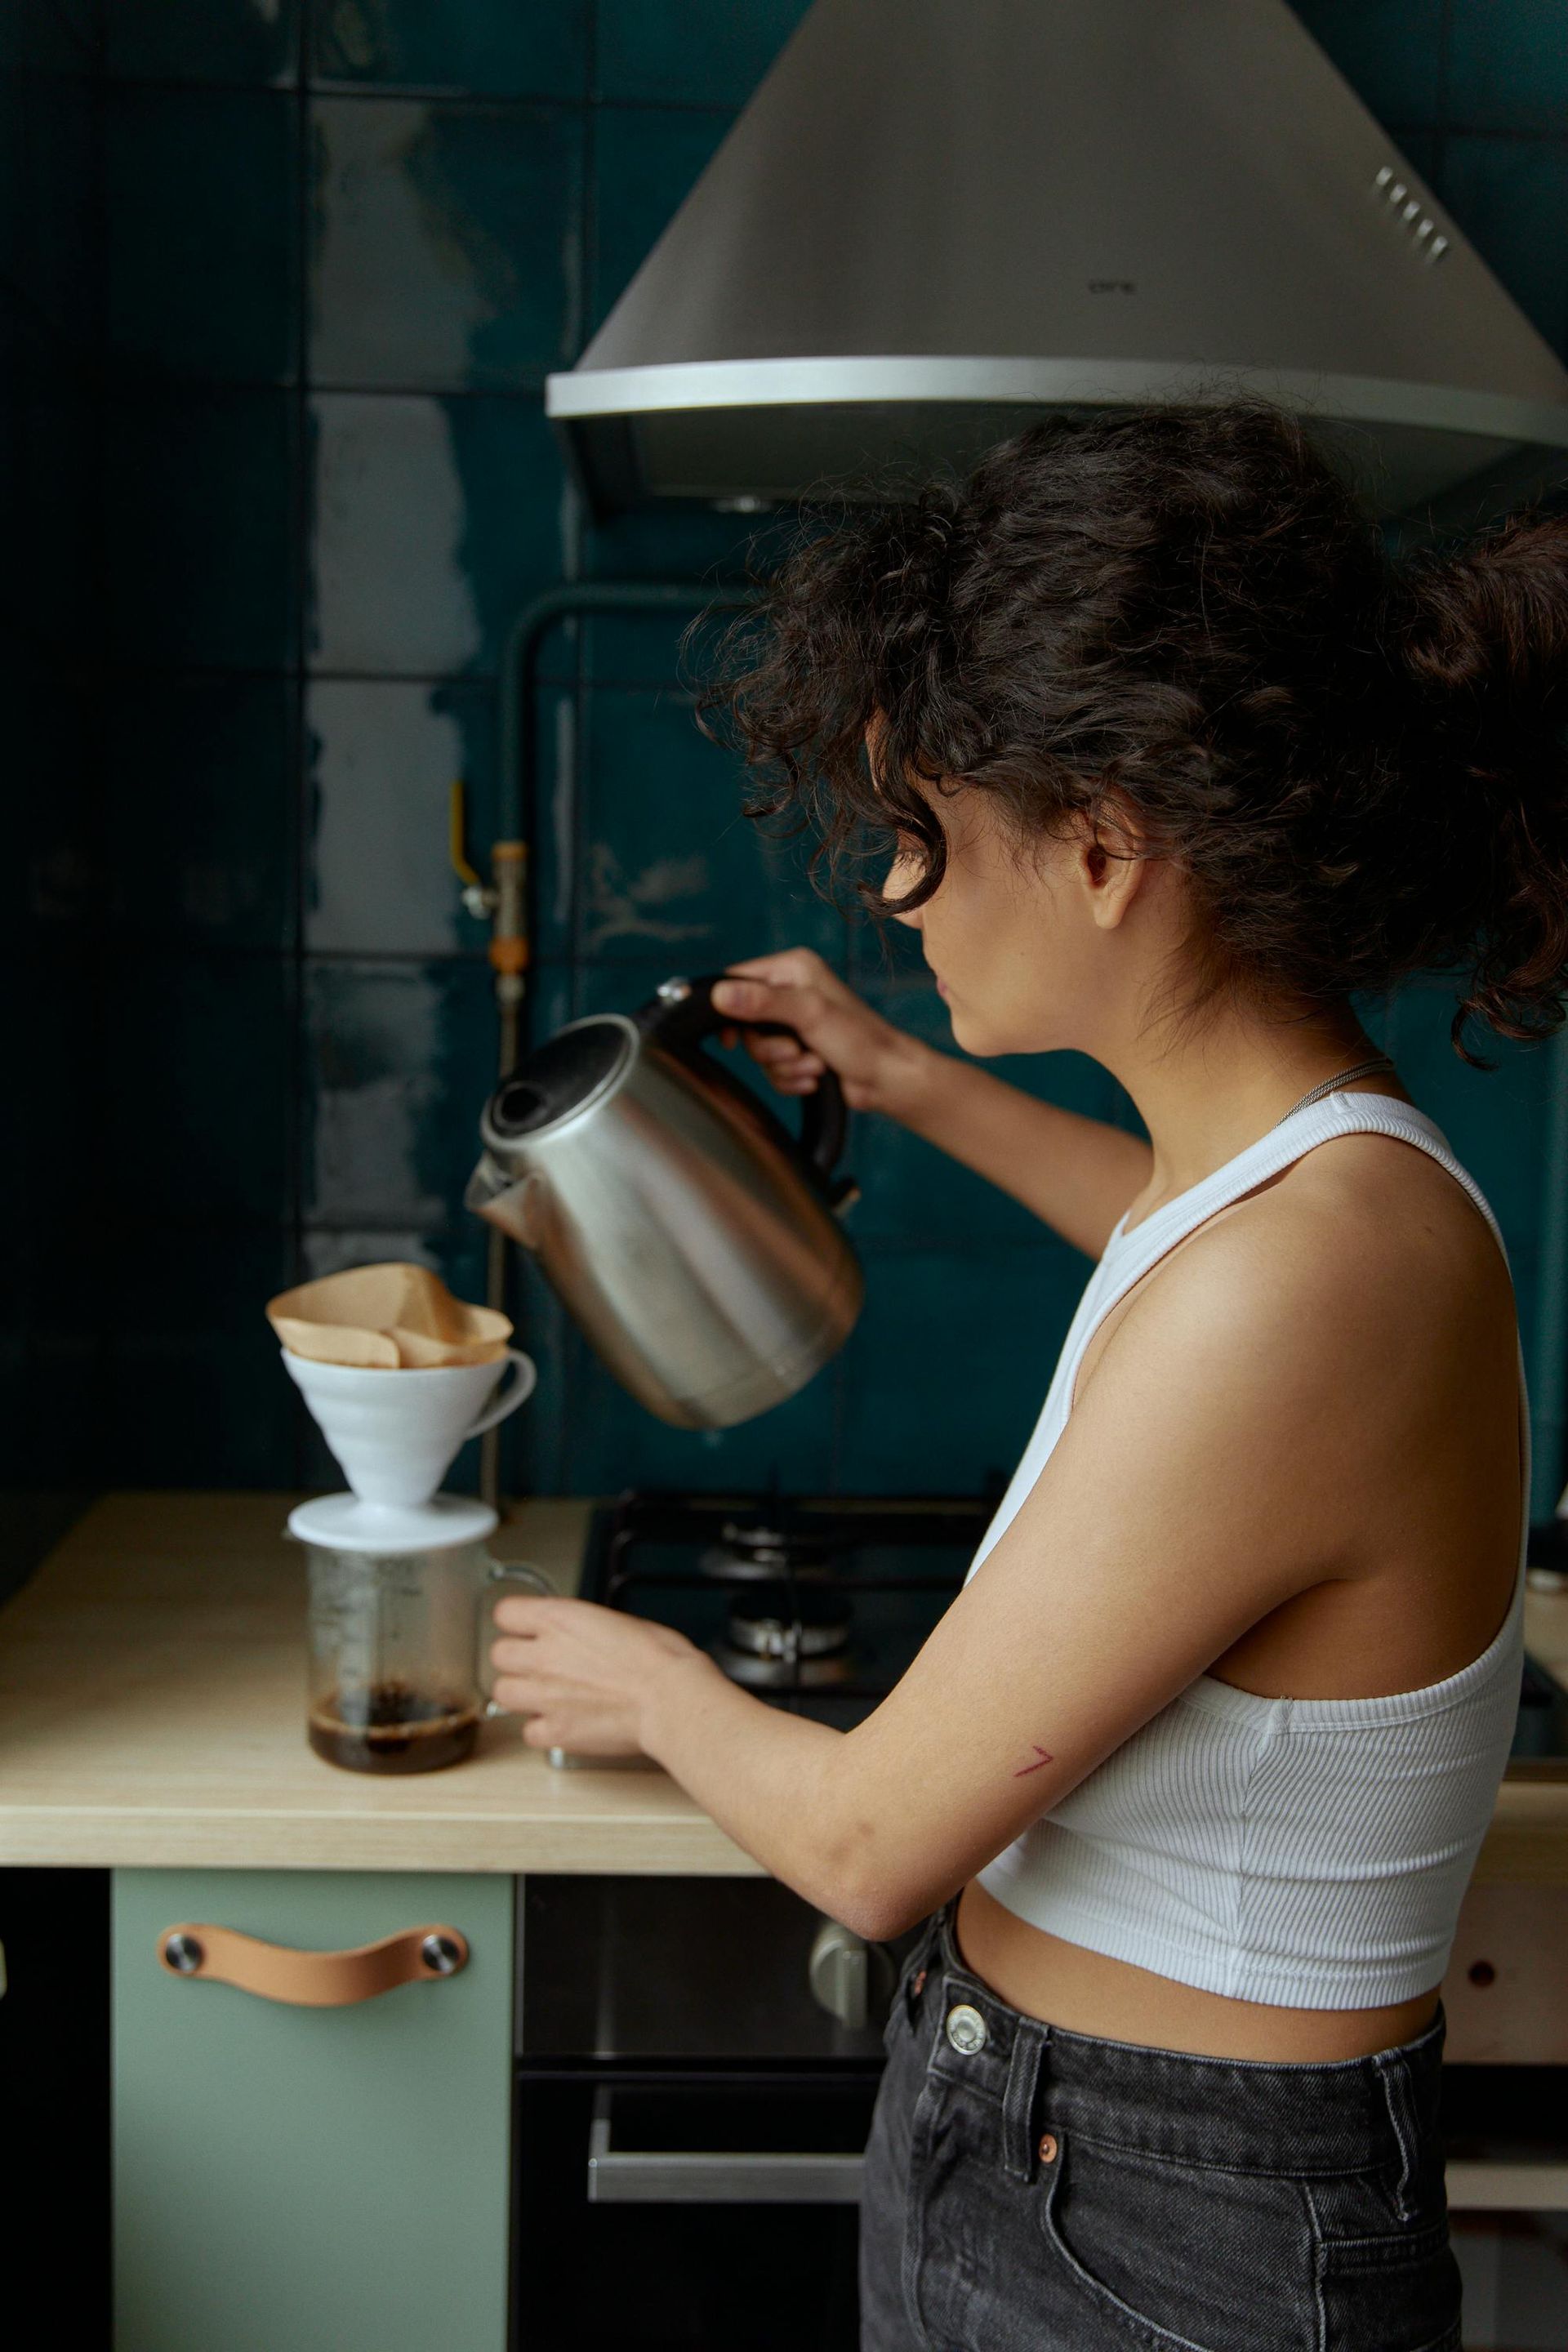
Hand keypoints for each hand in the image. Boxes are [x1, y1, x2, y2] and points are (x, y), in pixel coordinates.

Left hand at [490, 1593, 711, 1757]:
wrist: (670, 1698)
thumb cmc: (658, 1658)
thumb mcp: (617, 1621)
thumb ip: (581, 1627)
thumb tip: (576, 1636)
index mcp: (558, 1619)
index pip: (505, 1613)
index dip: (517, 1622)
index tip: (526, 1629)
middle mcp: (543, 1655)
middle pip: (498, 1654)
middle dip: (516, 1660)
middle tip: (539, 1665)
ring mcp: (543, 1695)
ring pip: (502, 1693)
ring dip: (521, 1694)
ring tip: (545, 1695)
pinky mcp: (554, 1730)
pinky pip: (528, 1731)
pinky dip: (542, 1729)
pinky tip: (561, 1721)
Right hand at [710, 948, 934, 1117]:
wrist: (888, 1079)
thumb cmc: (859, 1040)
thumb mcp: (808, 1014)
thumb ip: (763, 1002)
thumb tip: (719, 995)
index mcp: (793, 967)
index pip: (737, 979)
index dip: (726, 1008)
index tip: (732, 1038)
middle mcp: (791, 991)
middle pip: (744, 1022)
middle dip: (769, 1047)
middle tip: (796, 1050)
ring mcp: (795, 1023)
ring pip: (759, 1050)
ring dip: (785, 1066)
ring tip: (815, 1064)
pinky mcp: (799, 1050)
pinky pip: (773, 1069)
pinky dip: (791, 1078)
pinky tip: (816, 1078)